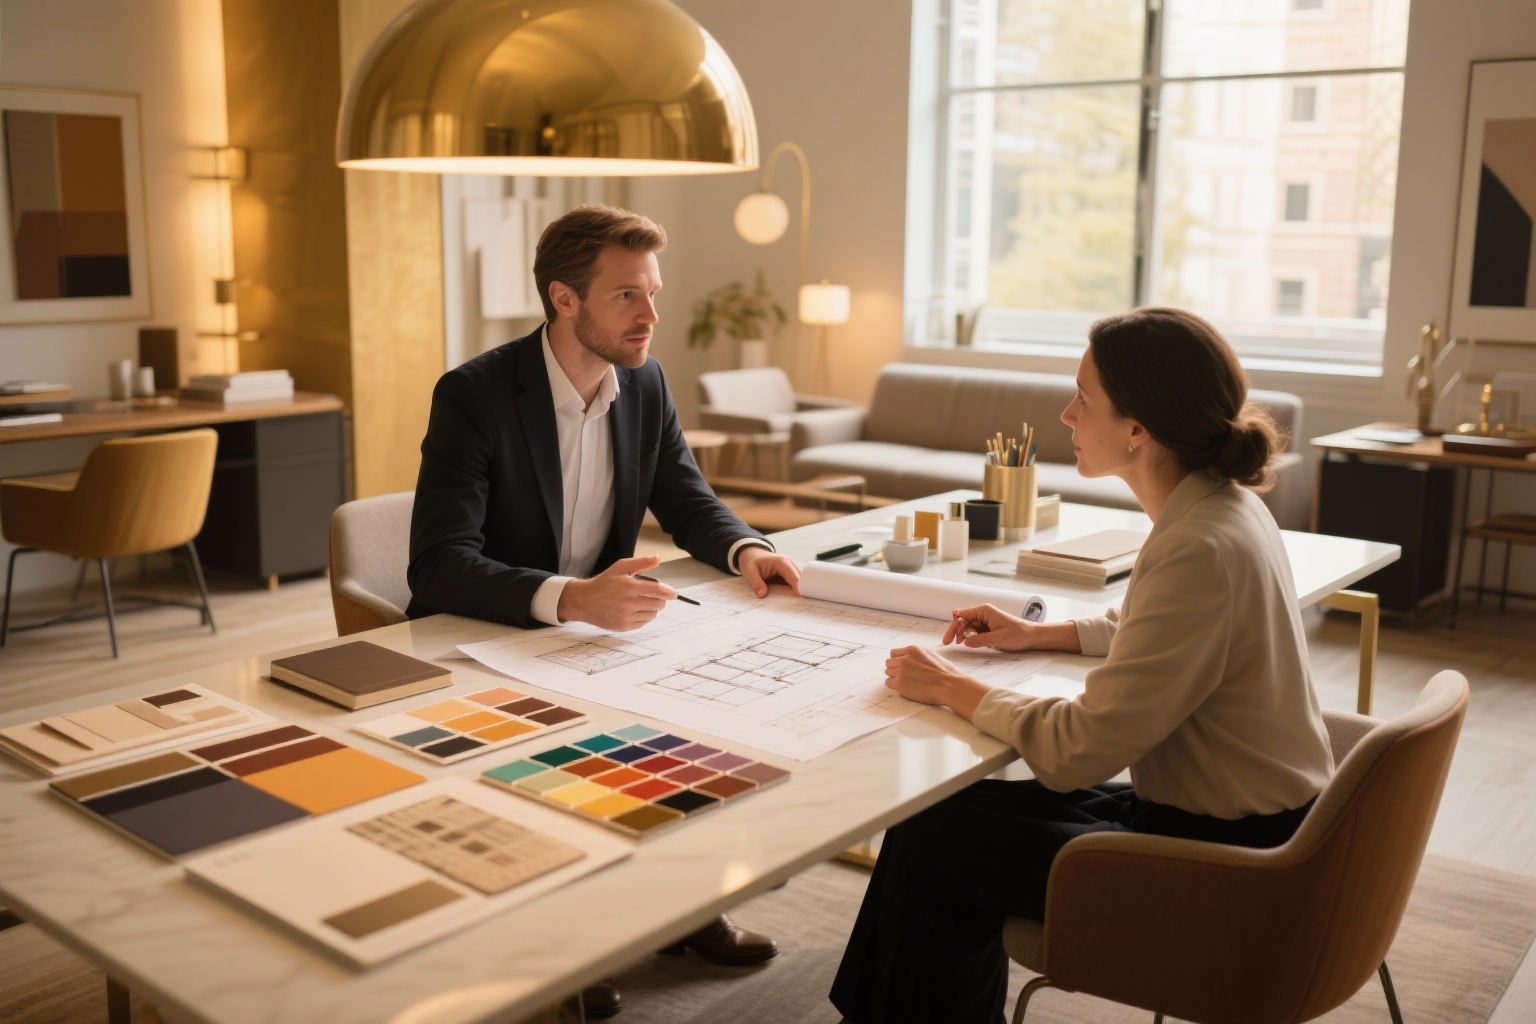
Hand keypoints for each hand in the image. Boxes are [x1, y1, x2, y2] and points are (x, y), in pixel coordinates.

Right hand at [557, 555, 674, 630]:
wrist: (585, 601)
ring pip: (652, 615)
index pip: (658, 590)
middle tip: (653, 596)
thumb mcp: (620, 567)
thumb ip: (641, 563)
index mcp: (630, 586)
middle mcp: (629, 602)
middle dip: (660, 600)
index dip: (669, 592)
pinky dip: (643, 617)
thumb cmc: (603, 583)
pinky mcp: (624, 626)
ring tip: (642, 602)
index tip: (673, 594)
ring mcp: (626, 616)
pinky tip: (635, 610)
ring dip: (652, 609)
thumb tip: (657, 559)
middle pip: (658, 604)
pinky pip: (643, 623)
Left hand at [738, 546, 801, 597]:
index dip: (799, 589)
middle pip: (802, 580)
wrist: (752, 555)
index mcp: (782, 562)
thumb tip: (762, 595)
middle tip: (799, 604)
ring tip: (797, 602)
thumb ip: (756, 583)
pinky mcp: (790, 574)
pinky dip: (796, 590)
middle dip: (802, 591)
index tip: (799, 599)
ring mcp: (792, 569)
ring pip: (802, 582)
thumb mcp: (749, 571)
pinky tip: (793, 598)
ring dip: (800, 591)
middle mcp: (790, 564)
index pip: (795, 577)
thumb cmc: (752, 561)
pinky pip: (797, 583)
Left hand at [884, 646, 990, 721]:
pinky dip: (894, 686)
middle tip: (904, 676)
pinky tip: (905, 687)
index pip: (893, 653)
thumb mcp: (932, 655)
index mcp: (912, 650)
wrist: (949, 685)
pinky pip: (888, 683)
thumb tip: (911, 658)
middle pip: (889, 663)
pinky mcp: (900, 684)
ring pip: (888, 673)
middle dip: (894, 669)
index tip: (902, 666)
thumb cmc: (946, 673)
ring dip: (894, 677)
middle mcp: (904, 658)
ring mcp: (901, 671)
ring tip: (906, 682)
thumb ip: (918, 655)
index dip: (898, 660)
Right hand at [942, 606, 1082, 653]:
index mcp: (984, 611)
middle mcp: (983, 613)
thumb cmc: (1017, 634)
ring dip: (961, 634)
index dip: (953, 627)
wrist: (1031, 636)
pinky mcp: (988, 627)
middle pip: (963, 620)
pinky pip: (974, 630)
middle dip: (955, 630)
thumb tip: (965, 642)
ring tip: (959, 643)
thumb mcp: (997, 639)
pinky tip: (967, 642)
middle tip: (948, 643)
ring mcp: (985, 620)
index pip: (962, 616)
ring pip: (967, 625)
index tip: (948, 639)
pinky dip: (969, 636)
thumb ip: (979, 640)